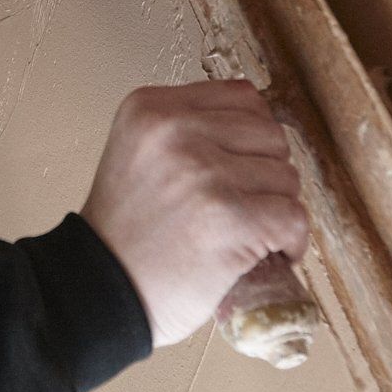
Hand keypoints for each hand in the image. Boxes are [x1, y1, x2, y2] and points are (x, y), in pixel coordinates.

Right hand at [80, 80, 306, 348]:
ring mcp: (205, 173)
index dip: (250, 138)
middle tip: (243, 207)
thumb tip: (256, 130)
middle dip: (265, 173)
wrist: (98, 294)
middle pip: (270, 134)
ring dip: (277, 209)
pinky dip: (290, 242)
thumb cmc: (123, 235)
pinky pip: (293, 217)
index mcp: (152, 108)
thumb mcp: (137, 153)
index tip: (238, 169)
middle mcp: (177, 130)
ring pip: (286, 176)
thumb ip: (185, 130)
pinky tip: (269, 254)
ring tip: (247, 234)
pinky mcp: (231, 218)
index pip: (242, 97)